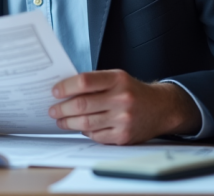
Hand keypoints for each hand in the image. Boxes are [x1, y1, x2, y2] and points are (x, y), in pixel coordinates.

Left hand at [48, 69, 200, 144]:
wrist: (161, 108)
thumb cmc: (133, 92)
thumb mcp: (118, 78)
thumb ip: (95, 82)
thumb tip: (65, 91)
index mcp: (118, 79)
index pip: (85, 81)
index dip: (65, 87)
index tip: (54, 91)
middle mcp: (121, 98)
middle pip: (82, 105)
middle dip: (62, 108)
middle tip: (52, 110)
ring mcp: (123, 119)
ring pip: (86, 123)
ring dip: (68, 122)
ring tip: (60, 120)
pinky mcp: (123, 136)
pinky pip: (95, 135)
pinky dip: (84, 131)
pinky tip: (79, 127)